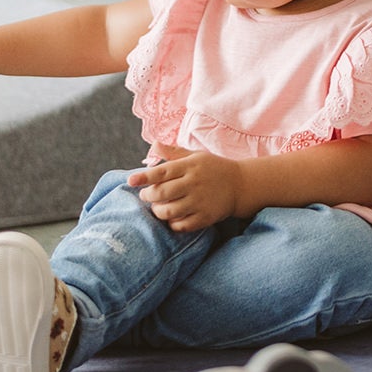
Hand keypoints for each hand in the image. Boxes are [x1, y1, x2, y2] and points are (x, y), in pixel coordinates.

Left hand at [128, 151, 243, 231]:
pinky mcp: (205, 217)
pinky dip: (172, 223)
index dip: (144, 177)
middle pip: (162, 193)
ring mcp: (200, 201)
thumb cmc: (212, 168)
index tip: (131, 181)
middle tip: (146, 195)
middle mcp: (194, 183)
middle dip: (148, 196)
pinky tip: (172, 218)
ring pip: (169, 211)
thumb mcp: (195, 156)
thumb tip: (153, 145)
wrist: (240, 184)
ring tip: (158, 207)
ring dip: (158, 211)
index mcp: (190, 166)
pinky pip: (182, 225)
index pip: (162, 171)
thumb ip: (173, 153)